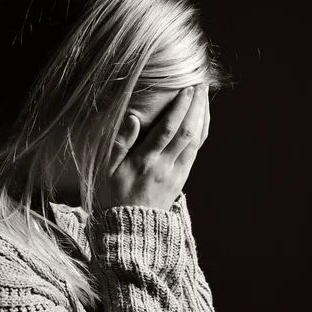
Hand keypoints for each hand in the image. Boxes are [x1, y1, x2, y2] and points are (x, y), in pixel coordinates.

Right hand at [95, 84, 209, 211]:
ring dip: (202, 116)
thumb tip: (134, 116)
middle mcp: (164, 166)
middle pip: (186, 131)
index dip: (179, 108)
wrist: (132, 226)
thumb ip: (120, 142)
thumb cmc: (114, 194)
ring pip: (195, 140)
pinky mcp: (182, 178)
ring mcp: (176, 173)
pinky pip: (196, 151)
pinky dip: (202, 132)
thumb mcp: (107, 169)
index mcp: (144, 161)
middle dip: (196, 106)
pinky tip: (203, 118)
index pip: (167, 130)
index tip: (187, 89)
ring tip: (205, 96)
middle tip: (201, 84)